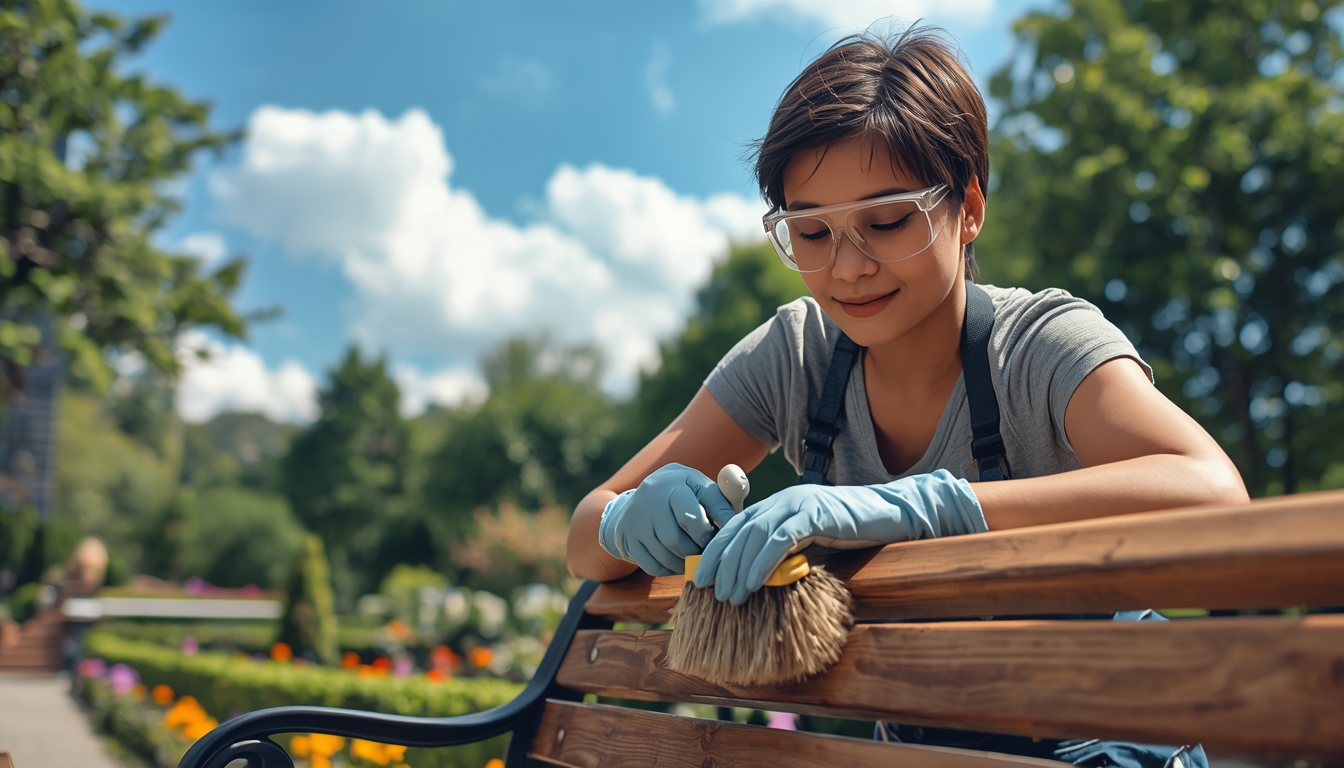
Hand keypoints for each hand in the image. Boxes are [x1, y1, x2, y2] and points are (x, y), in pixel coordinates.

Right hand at [598, 463, 737, 575]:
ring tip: (695, 556)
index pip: (690, 516)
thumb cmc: (688, 495)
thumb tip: (738, 520)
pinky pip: (652, 565)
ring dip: (685, 562)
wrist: (645, 498)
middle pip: (675, 540)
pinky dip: (670, 569)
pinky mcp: (626, 537)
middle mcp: (649, 498)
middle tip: (706, 551)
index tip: (715, 537)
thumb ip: (727, 499)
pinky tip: (679, 561)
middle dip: (695, 551)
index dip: (706, 533)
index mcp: (674, 482)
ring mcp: (634, 518)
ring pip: (663, 555)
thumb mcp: (705, 490)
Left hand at [692, 469, 986, 603]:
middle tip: (705, 590)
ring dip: (737, 568)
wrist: (893, 514)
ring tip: (727, 595)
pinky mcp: (814, 514)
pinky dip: (762, 563)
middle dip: (718, 562)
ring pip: (754, 536)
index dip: (715, 552)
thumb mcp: (813, 541)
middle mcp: (783, 500)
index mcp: (778, 505)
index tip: (700, 578)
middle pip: (738, 531)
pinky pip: (780, 541)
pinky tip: (753, 584)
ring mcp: (798, 504)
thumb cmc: (854, 530)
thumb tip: (760, 580)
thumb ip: (788, 552)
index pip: (736, 527)